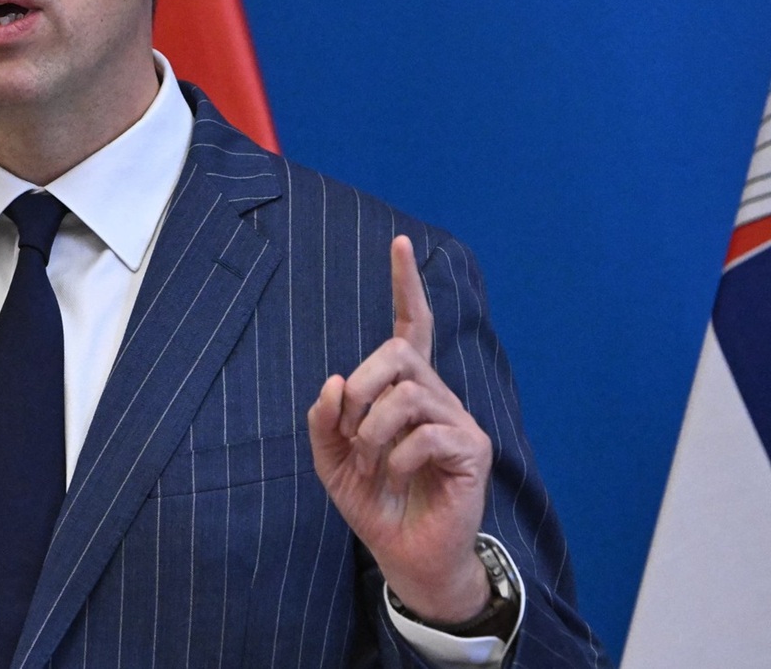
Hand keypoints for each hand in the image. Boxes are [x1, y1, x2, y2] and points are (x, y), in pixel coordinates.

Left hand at [307, 236, 492, 624]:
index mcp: (405, 390)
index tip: (399, 241)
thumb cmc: (373, 501)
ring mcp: (458, 420)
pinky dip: (399, 457)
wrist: (406, 555)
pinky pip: (426, 433)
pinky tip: (400, 475)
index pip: (412, 324)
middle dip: (360, 389)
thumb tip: (335, 380)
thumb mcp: (331, 460)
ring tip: (374, 463)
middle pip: (396, 354)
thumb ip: (324, 420)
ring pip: (407, 394)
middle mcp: (437, 395)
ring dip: (374, 431)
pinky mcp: (473, 449)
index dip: (405, 285)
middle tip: (352, 434)